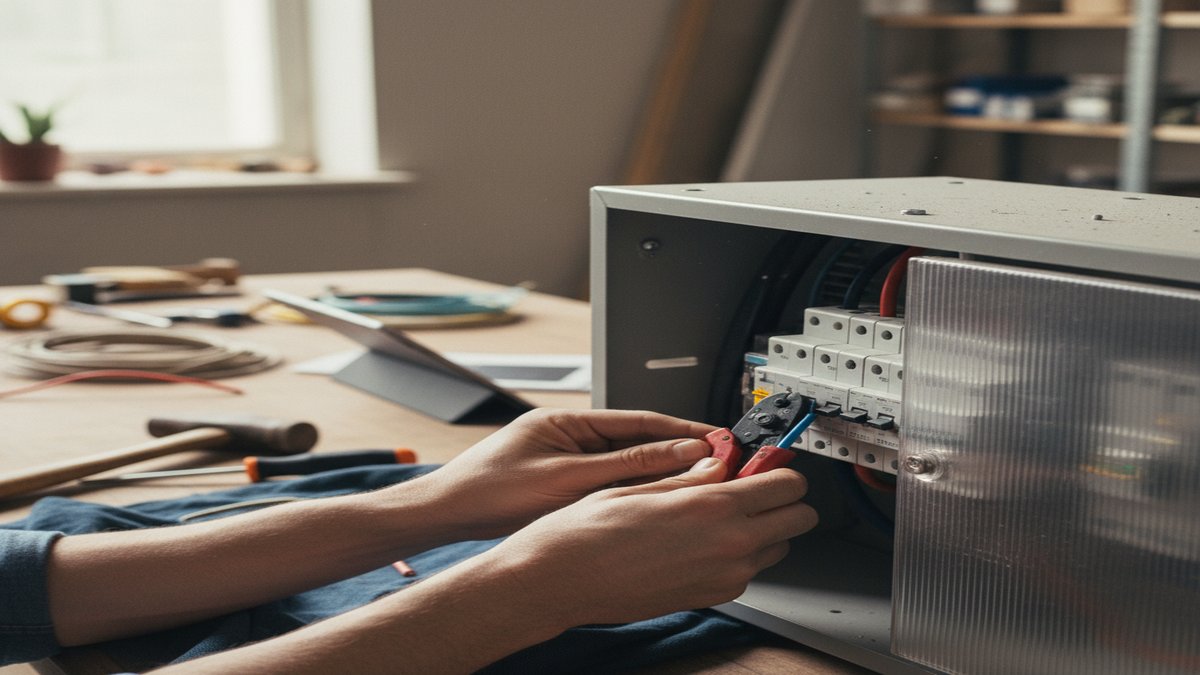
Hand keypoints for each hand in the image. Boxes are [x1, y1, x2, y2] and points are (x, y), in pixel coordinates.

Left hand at [415, 408, 714, 539]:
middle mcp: (571, 436)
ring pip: (626, 467)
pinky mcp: (563, 484)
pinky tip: (655, 506)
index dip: (682, 431)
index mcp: (570, 421)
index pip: (639, 420)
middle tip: (717, 466)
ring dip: (658, 476)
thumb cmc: (489, 492)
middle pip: (637, 442)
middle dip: (677, 454)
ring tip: (695, 487)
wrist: (446, 516)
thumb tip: (677, 453)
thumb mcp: (567, 478)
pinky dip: (633, 494)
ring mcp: (567, 460)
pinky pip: (608, 486)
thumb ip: (627, 465)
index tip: (715, 440)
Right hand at [482, 457, 818, 628]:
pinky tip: (699, 540)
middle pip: (799, 518)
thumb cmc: (589, 532)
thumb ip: (695, 475)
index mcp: (714, 506)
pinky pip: (747, 570)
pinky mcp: (712, 596)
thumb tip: (722, 462)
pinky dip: (737, 553)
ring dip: (761, 527)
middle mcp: (729, 545)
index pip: (787, 484)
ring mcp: (724, 576)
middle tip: (751, 486)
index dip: (780, 469)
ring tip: (718, 515)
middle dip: (782, 500)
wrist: (561, 580)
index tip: (767, 463)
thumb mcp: (644, 485)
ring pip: (777, 546)